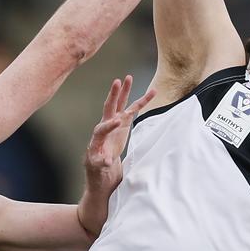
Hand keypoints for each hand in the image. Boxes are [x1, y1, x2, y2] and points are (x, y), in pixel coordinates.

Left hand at [84, 76, 155, 191]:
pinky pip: (133, 110)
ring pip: (120, 105)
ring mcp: (115, 124)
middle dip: (113, 95)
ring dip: (124, 92)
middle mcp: (105, 127)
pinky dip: (142, 102)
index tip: (118, 122)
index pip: (101, 128)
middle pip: (108, 108)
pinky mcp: (124, 124)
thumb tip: (106, 160)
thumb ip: (101, 163)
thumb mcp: (97, 169)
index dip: (109, 125)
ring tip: (129, 77)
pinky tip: (152, 93)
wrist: (103, 173)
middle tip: (116, 82)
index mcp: (97, 138)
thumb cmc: (97, 171)